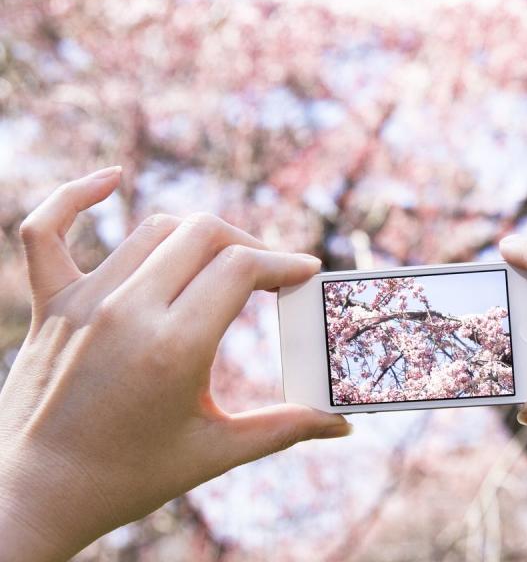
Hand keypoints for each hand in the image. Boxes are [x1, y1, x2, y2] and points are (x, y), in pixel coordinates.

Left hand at [0, 168, 349, 560]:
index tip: (305, 274)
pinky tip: (111, 178)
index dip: (285, 263)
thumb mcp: (216, 452)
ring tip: (221, 263)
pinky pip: (48, 231)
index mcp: (174, 346)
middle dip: (250, 246)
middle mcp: (128, 311)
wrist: (37, 494)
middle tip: (269, 275)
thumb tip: (343, 425)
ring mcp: (85, 301)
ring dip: (198, 237)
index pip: (243, 268)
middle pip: (205, 234)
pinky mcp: (52, 302)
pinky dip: (76, 196)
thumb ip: (285, 428)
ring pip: (155, 229)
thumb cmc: (130, 476)